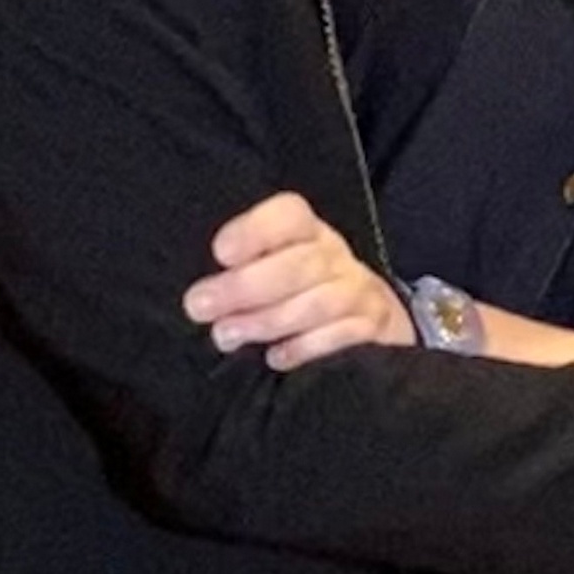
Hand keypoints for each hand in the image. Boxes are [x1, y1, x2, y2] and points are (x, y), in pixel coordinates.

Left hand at [182, 192, 413, 368]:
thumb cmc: (296, 287)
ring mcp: (357, 290)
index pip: (289, 216)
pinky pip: (344, 334)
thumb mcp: (272, 265)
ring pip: (319, 301)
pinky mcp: (373, 326)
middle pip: (300, 263)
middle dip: (246, 286)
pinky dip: (307, 346)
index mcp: (306, 232)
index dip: (255, 231)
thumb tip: (200, 294)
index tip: (220, 252)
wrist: (365, 313)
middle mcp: (334, 256)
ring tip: (226, 335)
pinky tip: (275, 358)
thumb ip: (241, 270)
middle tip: (200, 306)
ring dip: (268, 320)